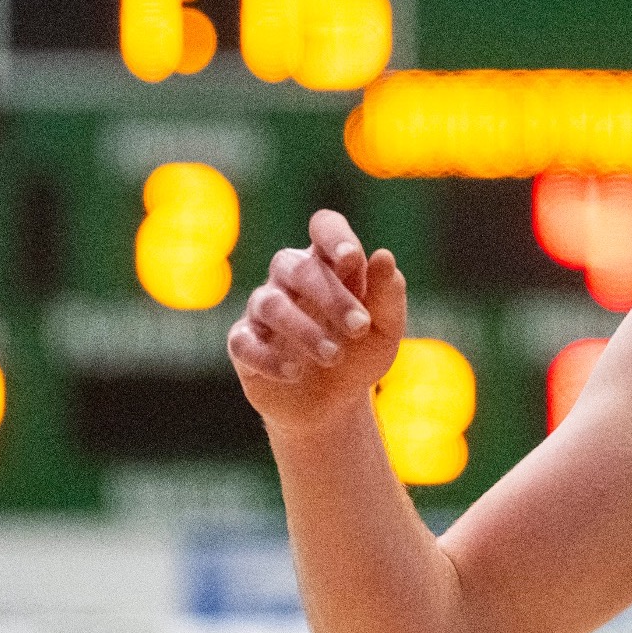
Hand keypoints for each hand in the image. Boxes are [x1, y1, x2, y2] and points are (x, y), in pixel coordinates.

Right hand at [229, 209, 406, 432]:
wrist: (334, 405)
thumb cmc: (360, 355)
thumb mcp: (386, 329)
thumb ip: (388, 294)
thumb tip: (383, 256)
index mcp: (329, 264)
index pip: (325, 227)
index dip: (334, 236)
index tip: (351, 259)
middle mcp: (291, 278)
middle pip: (299, 268)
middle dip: (332, 297)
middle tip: (360, 328)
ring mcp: (263, 309)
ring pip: (270, 302)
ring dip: (305, 330)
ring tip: (333, 355)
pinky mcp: (243, 343)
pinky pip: (244, 341)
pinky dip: (269, 357)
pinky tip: (294, 373)